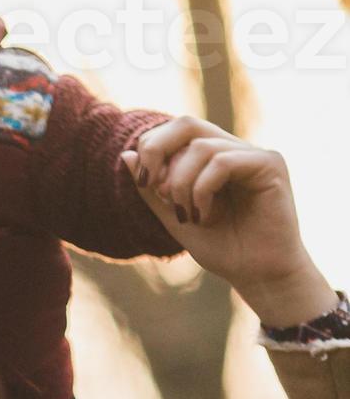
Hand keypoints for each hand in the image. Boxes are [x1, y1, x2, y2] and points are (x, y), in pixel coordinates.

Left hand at [122, 118, 330, 324]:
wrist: (257, 274)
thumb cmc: (222, 248)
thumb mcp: (174, 216)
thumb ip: (152, 188)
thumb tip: (127, 154)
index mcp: (212, 158)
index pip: (174, 131)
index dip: (151, 151)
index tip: (146, 186)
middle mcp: (234, 150)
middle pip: (186, 124)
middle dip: (158, 153)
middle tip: (156, 190)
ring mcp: (254, 155)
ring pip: (201, 147)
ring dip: (182, 184)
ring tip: (189, 216)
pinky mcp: (271, 164)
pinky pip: (223, 162)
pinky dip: (203, 189)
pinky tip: (206, 216)